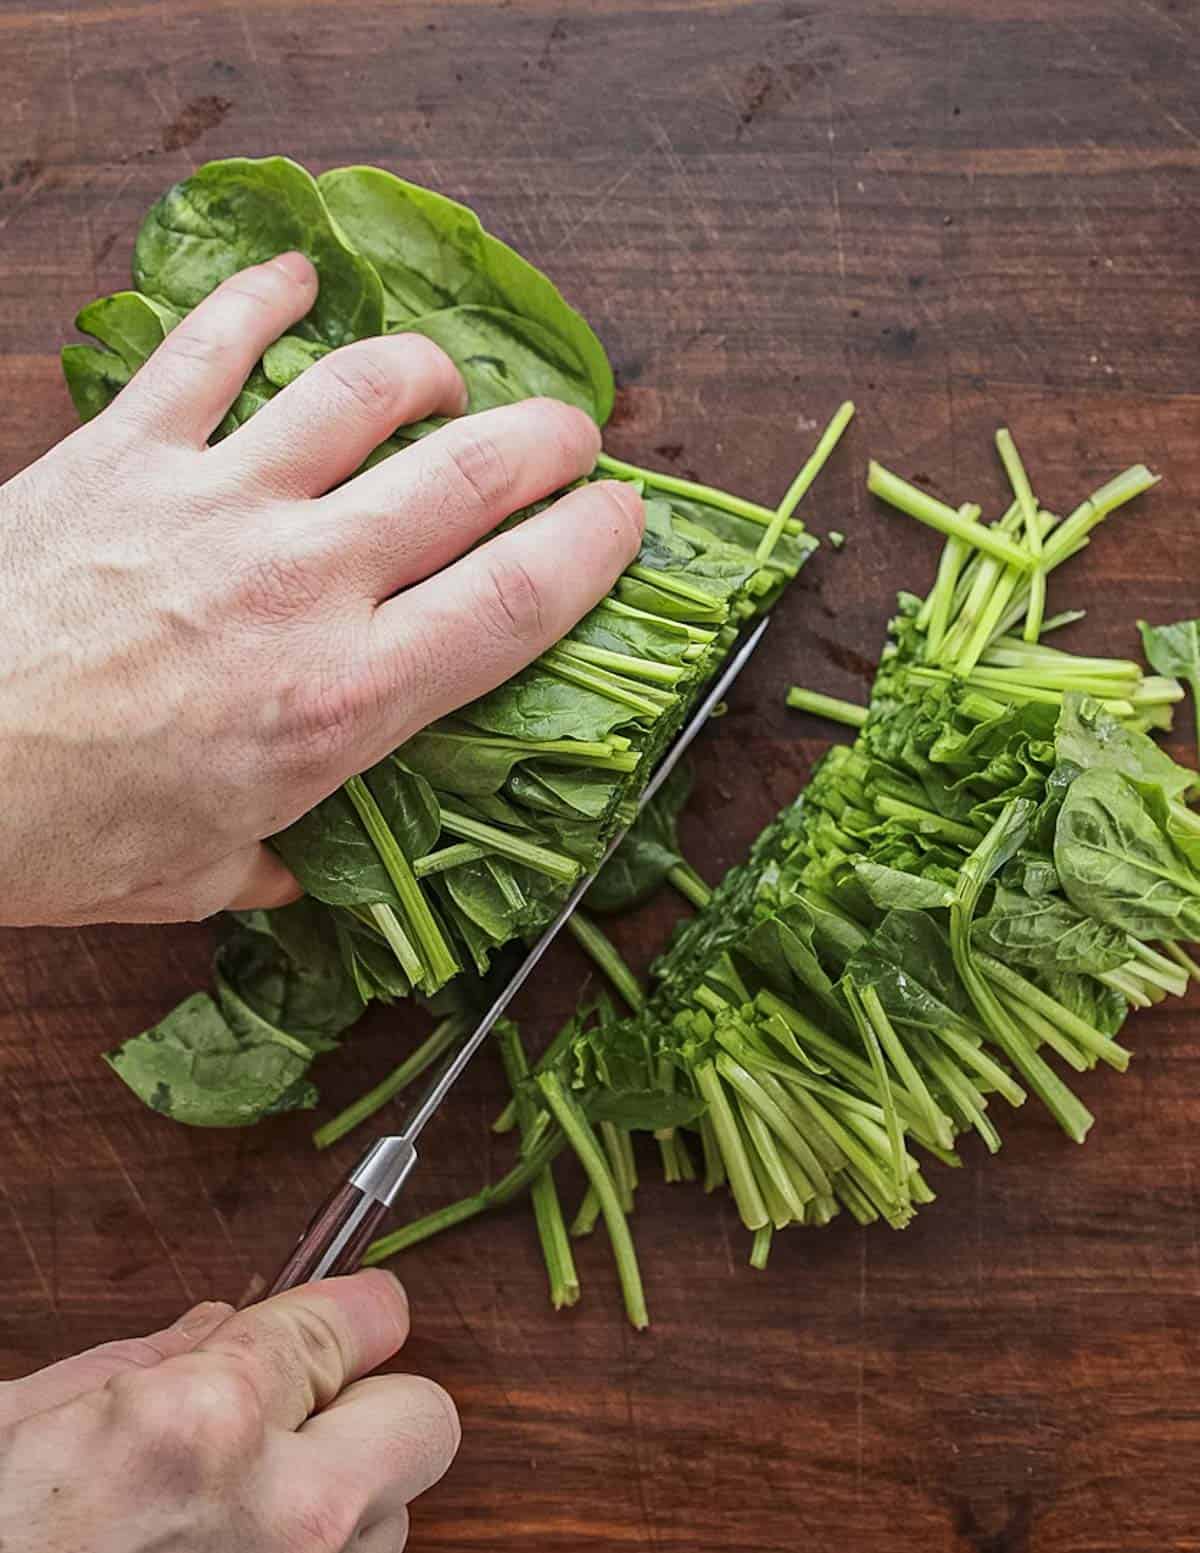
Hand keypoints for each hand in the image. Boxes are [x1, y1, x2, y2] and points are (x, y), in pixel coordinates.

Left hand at [0, 252, 642, 924]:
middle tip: (570, 436)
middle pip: (467, 474)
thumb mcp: (197, 876)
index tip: (624, 519)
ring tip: (445, 378)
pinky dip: (258, 298)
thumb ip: (278, 857)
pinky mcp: (127, 451)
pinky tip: (293, 277)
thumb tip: (298, 863)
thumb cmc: (54, 835)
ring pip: (360, 390)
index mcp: (345, 698)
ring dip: (424, 371)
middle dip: (545, 442)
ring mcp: (217, 500)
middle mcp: (303, 581)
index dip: (592, 546)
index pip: (517, 600)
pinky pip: (207, 344)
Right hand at [0, 1271, 457, 1550]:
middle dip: (370, 1397)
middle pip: (423, 1420)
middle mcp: (280, 1519)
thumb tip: (227, 1324)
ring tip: (248, 1496)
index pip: (353, 1322)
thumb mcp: (28, 1413)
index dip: (351, 1304)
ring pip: (392, 1515)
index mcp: (203, 1426)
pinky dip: (312, 1551)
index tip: (353, 1302)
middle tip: (300, 1402)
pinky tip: (230, 1545)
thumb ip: (153, 1360)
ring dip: (341, 1491)